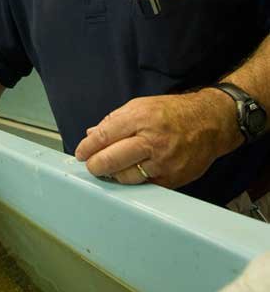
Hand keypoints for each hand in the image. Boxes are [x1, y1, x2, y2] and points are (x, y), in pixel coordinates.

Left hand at [75, 90, 240, 188]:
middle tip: (91, 165)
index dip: (87, 147)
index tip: (81, 153)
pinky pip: (144, 184)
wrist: (210, 123)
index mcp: (140, 118)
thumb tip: (92, 134)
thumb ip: (115, 121)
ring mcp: (162, 162)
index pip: (104, 136)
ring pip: (126, 176)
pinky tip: (130, 173)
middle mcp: (151, 141)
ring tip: (110, 170)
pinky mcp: (172, 178)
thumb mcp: (141, 106)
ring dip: (113, 175)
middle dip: (95, 165)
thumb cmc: (173, 113)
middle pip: (111, 160)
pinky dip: (134, 180)